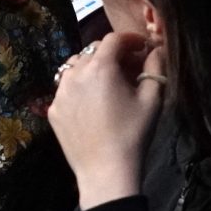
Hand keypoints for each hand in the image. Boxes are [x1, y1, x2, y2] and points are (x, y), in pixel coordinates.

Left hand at [48, 33, 165, 209]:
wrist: (106, 171)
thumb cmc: (133, 134)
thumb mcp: (152, 100)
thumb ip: (155, 68)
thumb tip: (156, 50)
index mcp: (100, 68)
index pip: (113, 39)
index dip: (130, 39)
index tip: (141, 48)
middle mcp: (75, 74)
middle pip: (93, 51)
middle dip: (113, 54)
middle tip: (130, 68)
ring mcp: (60, 92)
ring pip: (75, 67)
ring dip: (93, 68)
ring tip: (109, 83)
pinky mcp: (53, 110)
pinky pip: (66, 89)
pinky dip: (80, 87)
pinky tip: (93, 103)